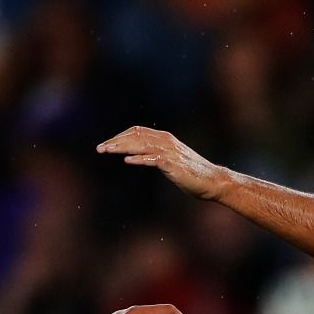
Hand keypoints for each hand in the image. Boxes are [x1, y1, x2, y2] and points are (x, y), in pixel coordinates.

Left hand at [96, 127, 230, 199]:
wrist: (213, 181)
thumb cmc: (193, 174)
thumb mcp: (172, 161)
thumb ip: (156, 155)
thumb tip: (140, 157)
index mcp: (165, 138)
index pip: (137, 131)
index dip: (120, 136)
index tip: (107, 144)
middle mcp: (166, 141)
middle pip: (135, 136)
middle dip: (116, 141)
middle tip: (99, 148)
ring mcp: (170, 152)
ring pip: (141, 145)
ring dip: (122, 147)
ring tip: (107, 151)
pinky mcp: (174, 164)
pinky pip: (154, 159)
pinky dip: (140, 159)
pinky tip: (127, 161)